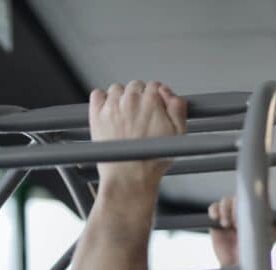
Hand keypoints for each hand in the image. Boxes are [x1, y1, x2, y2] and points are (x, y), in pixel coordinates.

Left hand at [88, 80, 186, 194]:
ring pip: (117, 89)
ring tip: (125, 116)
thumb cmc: (152, 161)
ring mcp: (112, 106)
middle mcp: (131, 99)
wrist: (129, 177)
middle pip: (136, 85)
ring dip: (121, 97)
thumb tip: (172, 95)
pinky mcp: (97, 114)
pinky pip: (97, 95)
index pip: (155, 85)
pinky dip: (102, 100)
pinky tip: (110, 113)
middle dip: (140, 96)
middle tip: (141, 115)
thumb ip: (178, 109)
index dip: (157, 96)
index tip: (155, 106)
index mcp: (151, 101)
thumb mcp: (178, 135)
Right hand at [207, 196, 275, 267]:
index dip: (250, 202)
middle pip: (238, 198)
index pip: (253, 199)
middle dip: (236, 207)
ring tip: (227, 224)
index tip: (247, 213)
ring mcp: (230, 216)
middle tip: (236, 222)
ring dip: (225, 209)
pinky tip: (216, 217)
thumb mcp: (270, 238)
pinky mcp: (217, 222)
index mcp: (256, 213)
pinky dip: (214, 210)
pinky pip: (214, 209)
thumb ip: (274, 225)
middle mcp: (243, 213)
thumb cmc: (255, 253)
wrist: (237, 267)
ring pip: (226, 201)